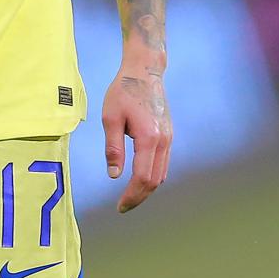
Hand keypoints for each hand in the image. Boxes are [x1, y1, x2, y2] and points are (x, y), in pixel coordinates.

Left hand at [101, 64, 171, 211]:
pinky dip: (153, 176)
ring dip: (146, 188)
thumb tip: (114, 175)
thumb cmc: (123, 91)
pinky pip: (163, 163)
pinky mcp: (169, 134)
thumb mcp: (110, 117)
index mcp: (148, 137)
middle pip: (154, 181)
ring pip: (161, 174)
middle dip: (139, 197)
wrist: (144, 70)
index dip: (131, 196)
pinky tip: (139, 177)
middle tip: (123, 206)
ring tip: (129, 195)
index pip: (142, 177)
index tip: (119, 207)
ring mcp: (169, 137)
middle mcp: (163, 140)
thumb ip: (113, 147)